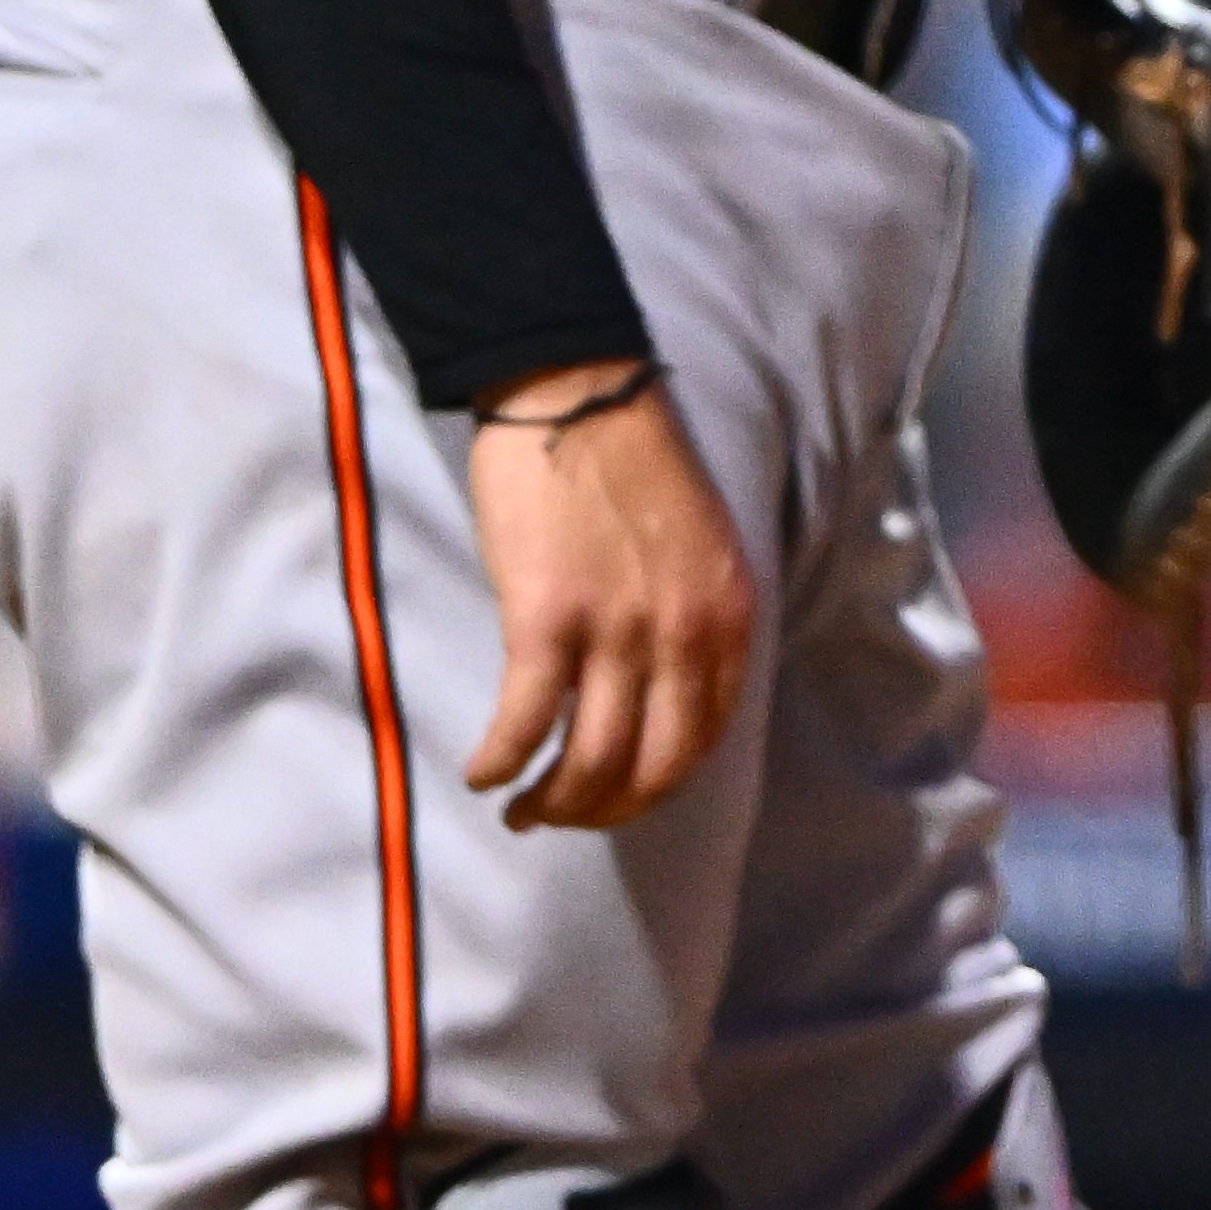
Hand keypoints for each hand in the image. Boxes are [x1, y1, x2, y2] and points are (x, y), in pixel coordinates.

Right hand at [466, 369, 753, 834]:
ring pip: (591, 761)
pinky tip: (482, 772)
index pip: (705, 739)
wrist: (581, 393)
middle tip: (562, 815)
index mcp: (728, 616)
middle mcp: (684, 632)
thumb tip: (659, 695)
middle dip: (605, 812)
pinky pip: (525, 722)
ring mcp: (617, 629)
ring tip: (520, 809)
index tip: (619, 796)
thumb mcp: (702, 548)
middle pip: (654, 769)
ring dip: (552, 803)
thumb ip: (693, 620)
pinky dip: (500, 762)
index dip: (656, 786)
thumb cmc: (634, 464)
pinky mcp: (547, 619)